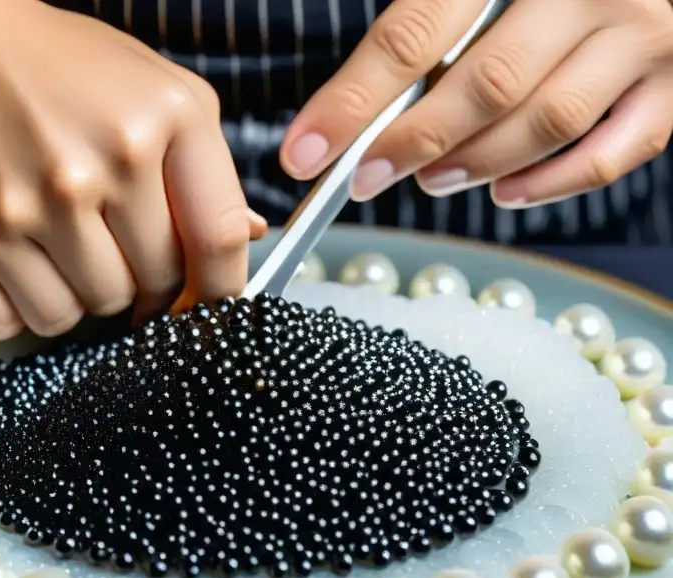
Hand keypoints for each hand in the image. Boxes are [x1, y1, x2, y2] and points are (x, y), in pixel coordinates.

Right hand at [0, 0, 264, 338]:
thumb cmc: (37, 66)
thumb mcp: (141, 85)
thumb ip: (197, 165)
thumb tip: (247, 237)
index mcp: (157, 121)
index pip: (219, 241)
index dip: (220, 289)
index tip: (206, 304)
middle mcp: (89, 170)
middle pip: (148, 289)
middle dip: (135, 280)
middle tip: (100, 242)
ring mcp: (15, 213)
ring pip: (77, 315)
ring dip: (70, 294)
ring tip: (43, 239)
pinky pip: (8, 323)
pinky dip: (11, 303)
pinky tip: (2, 254)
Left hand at [280, 0, 672, 209]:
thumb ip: (425, 18)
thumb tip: (350, 106)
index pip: (415, 34)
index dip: (353, 101)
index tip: (305, 152)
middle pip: (484, 85)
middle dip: (411, 145)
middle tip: (363, 179)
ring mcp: (643, 34)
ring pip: (547, 121)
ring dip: (475, 163)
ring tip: (430, 179)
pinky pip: (617, 152)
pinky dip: (553, 184)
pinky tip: (505, 192)